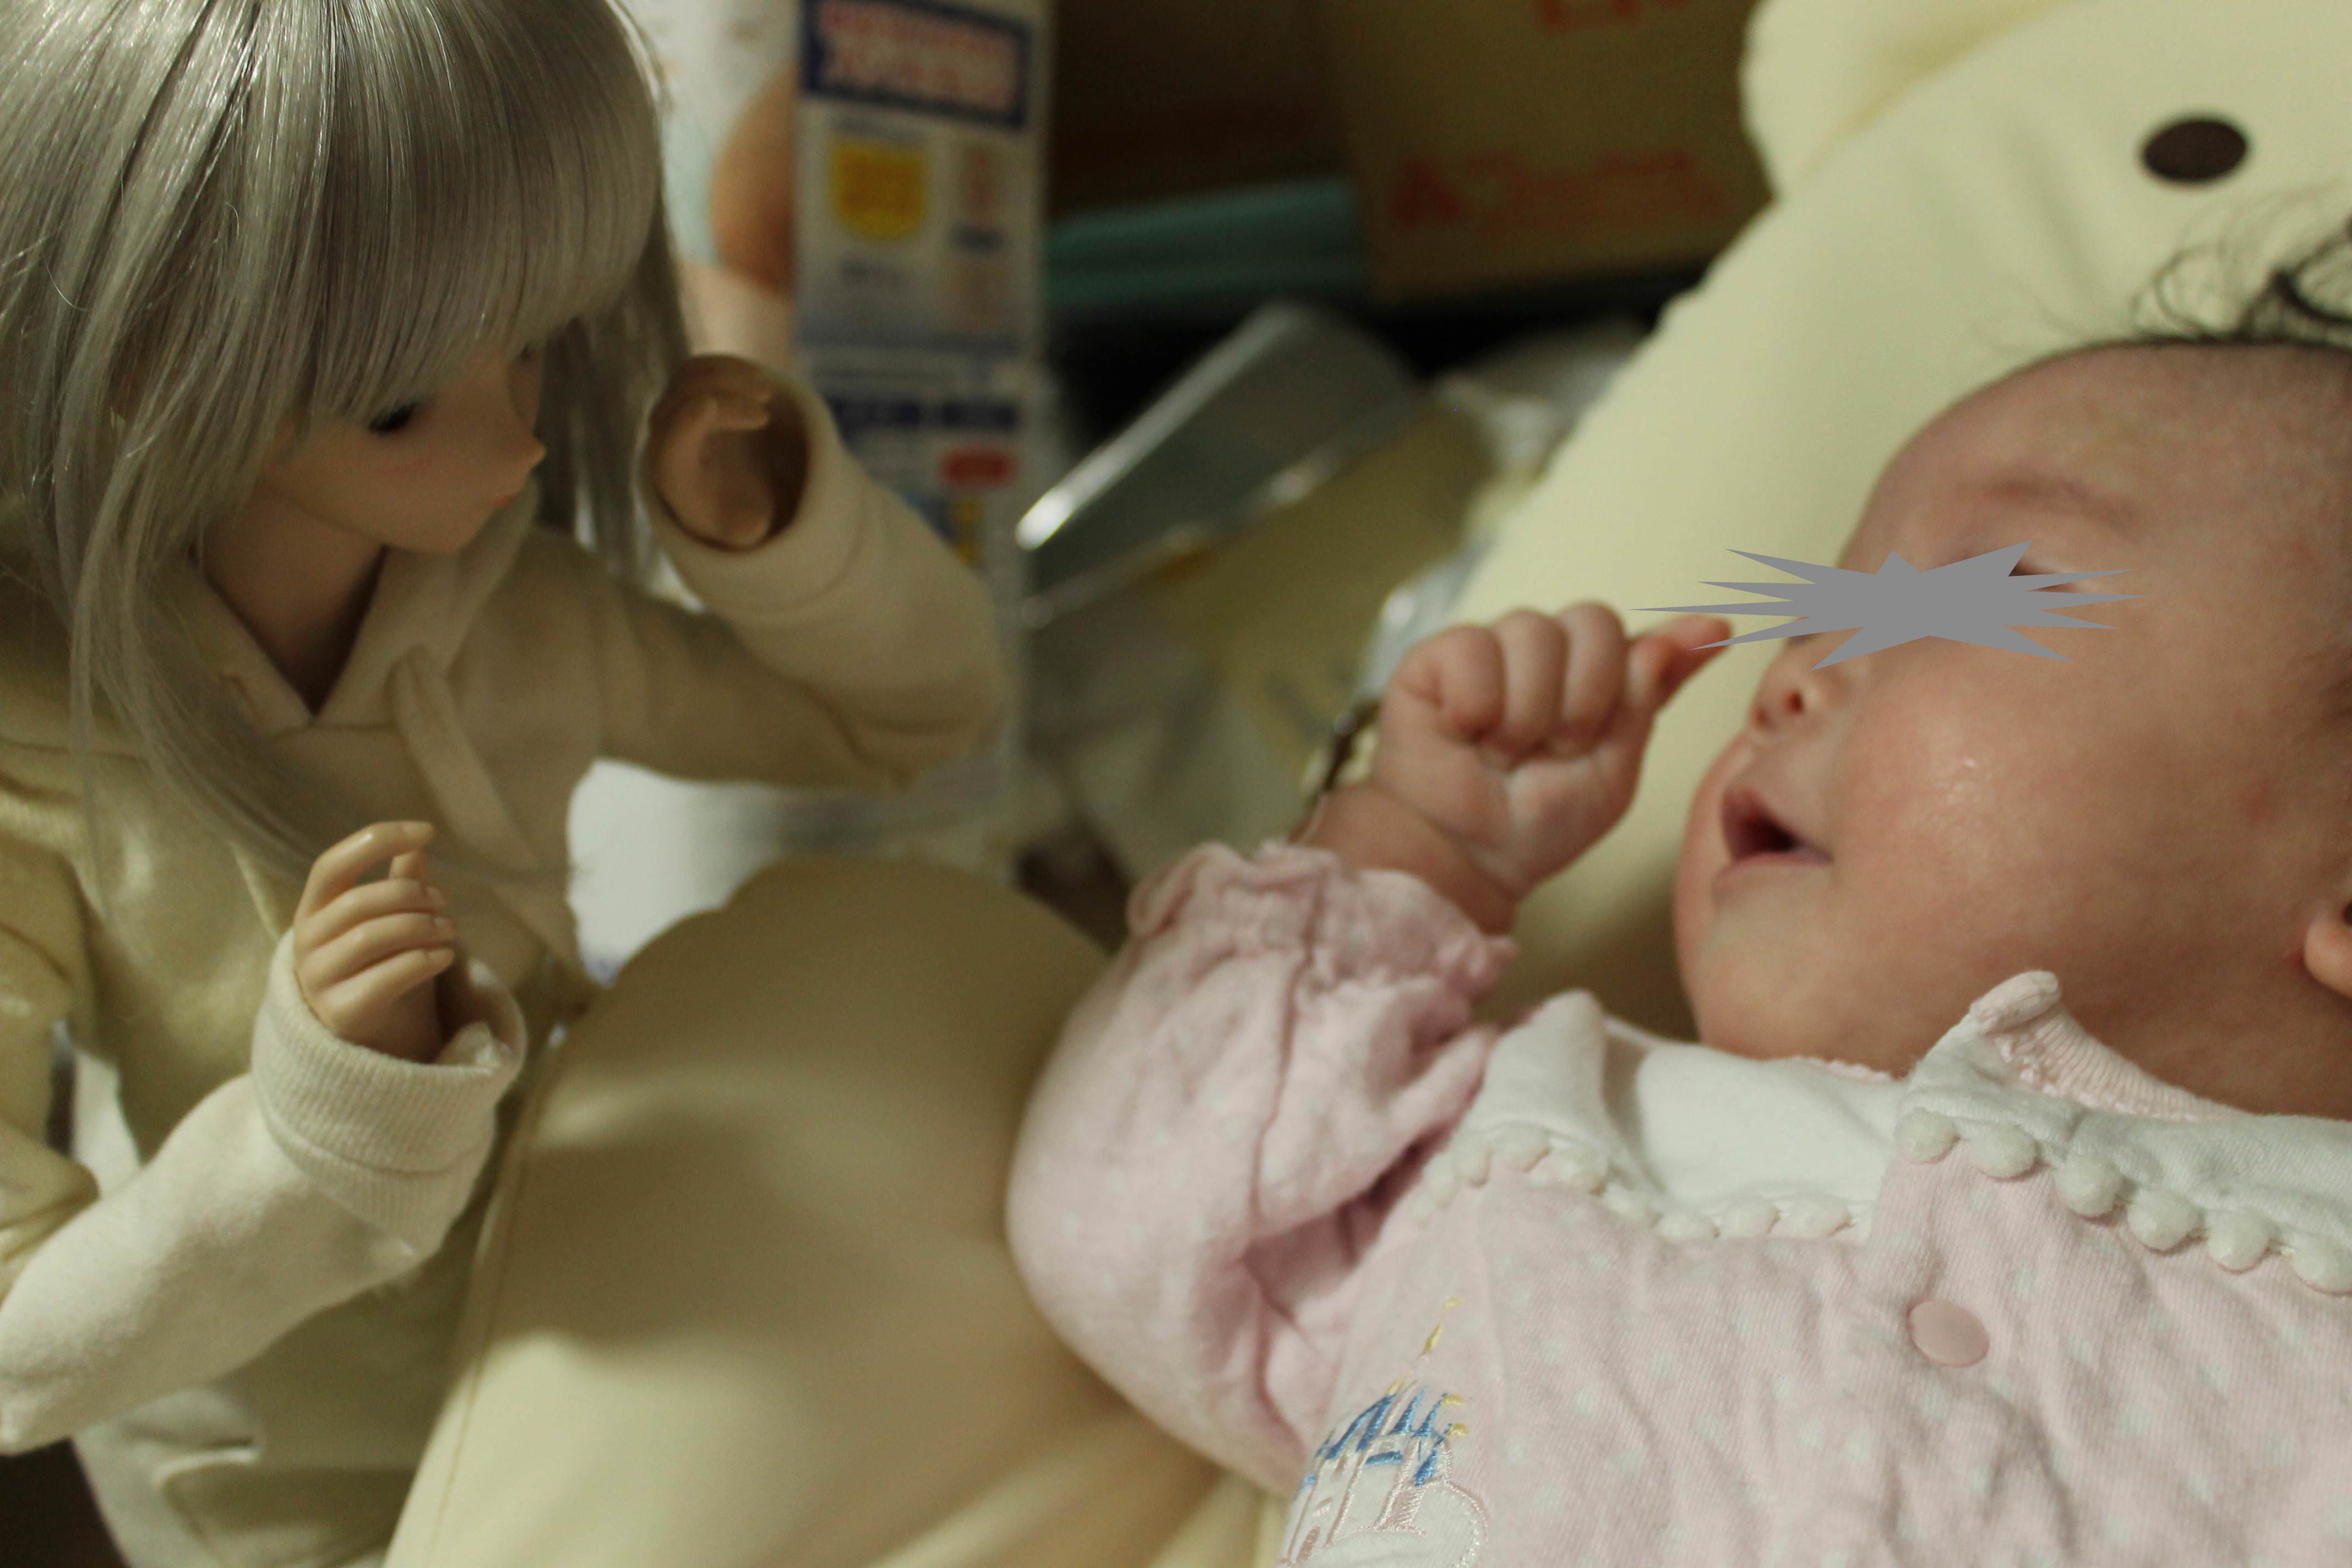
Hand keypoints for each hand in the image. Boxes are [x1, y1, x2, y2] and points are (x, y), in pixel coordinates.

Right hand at [294, 822, 458, 1062]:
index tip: (426, 830)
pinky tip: (445, 957)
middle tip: (444, 902)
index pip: (333, 864)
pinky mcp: (342, 1013)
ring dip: (422, 928)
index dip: (378, 841)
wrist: (373, 1036)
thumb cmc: (380, 966)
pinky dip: (424, 961)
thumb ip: (399, 884)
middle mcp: (307, 942)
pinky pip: (387, 977)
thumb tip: (418, 844)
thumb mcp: (389, 922)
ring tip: (449, 931)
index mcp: (313, 910)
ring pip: (372, 937)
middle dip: (411, 895)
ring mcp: (319, 980)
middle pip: (359, 902)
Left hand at [645, 354, 808, 550]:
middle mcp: (665, 439)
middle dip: (723, 403)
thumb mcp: (742, 531)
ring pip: (690, 380)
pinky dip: (728, 367)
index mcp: (674, 477)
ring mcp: (673, 410)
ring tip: (767, 392)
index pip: (669, 448)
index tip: (709, 404)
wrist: (722, 491)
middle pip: (682, 406)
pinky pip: (699, 368)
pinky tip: (758, 379)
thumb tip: (756, 522)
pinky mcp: (687, 392)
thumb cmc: (730, 513)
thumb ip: (746, 531)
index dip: (682, 424)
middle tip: (765, 413)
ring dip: (728, 378)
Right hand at [1367, 605, 1732, 903]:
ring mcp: (1492, 649)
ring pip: (1534, 631)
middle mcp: (1546, 653)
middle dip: (1587, 695)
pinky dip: (1477, 703)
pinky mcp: (1437, 655)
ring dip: (1528, 711)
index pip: (1634, 638)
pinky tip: (1466, 733)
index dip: (1670, 641)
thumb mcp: (1612, 771)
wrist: (1467, 857)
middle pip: (1594, 620)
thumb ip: (1648, 699)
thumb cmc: (1538, 822)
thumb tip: (1706, 627)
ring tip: (1505, 754)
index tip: (1719, 632)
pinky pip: (1473, 647)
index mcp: (1593, 678)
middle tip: (1560, 748)